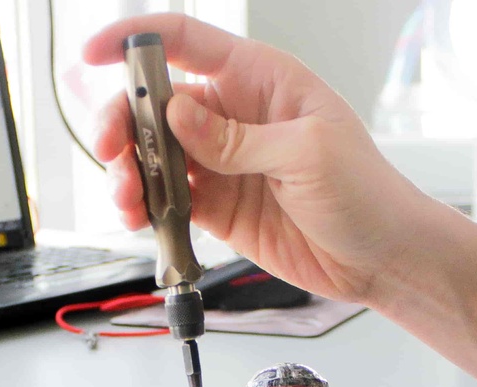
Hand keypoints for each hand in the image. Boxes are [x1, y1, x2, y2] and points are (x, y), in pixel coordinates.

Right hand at [84, 13, 433, 304]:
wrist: (382, 257)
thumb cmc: (367, 192)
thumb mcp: (307, 153)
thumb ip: (237, 138)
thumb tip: (177, 116)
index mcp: (260, 80)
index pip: (186, 42)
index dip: (135, 40)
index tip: (94, 53)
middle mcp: (234, 115)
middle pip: (155, 104)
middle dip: (122, 123)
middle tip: (111, 150)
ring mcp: (222, 162)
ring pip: (152, 156)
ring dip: (127, 173)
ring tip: (126, 198)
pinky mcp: (216, 206)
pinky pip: (165, 200)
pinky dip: (144, 208)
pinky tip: (141, 218)